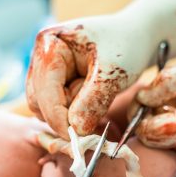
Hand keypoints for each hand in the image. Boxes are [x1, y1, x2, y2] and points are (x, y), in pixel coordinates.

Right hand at [26, 14, 152, 138]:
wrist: (136, 37)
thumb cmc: (127, 46)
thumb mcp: (113, 72)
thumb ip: (93, 101)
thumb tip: (76, 130)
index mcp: (50, 44)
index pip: (44, 92)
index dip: (59, 118)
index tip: (78, 139)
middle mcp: (42, 56)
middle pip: (38, 102)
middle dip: (64, 116)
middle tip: (93, 122)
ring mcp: (47, 69)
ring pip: (45, 107)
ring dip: (69, 115)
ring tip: (97, 101)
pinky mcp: (56, 81)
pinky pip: (56, 106)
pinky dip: (73, 113)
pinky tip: (92, 105)